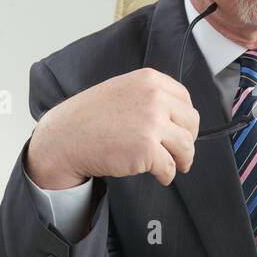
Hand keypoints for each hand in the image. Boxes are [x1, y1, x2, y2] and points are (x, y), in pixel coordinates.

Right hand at [27, 67, 200, 188]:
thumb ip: (149, 97)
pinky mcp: (147, 149)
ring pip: (186, 146)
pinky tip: (160, 176)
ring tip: (175, 166)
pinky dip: (167, 175)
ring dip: (183, 160)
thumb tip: (176, 117)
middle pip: (191, 122)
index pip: (185, 100)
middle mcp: (154, 98)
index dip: (186, 120)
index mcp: (150, 80)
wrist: (65, 138)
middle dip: (188, 139)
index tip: (182, 130)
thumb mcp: (122, 90)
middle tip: (181, 151)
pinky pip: (169, 167)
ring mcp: (151, 123)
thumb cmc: (89, 118)